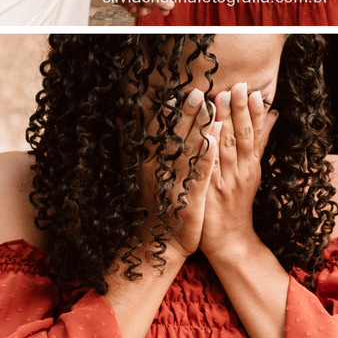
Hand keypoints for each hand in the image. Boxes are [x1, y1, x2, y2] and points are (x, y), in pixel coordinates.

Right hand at [135, 86, 219, 259]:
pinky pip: (198, 173)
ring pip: (187, 151)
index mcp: (146, 163)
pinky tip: (216, 138)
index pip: (156, 133)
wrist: (154, 245)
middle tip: (196, 92)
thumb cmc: (148, 206)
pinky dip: (207, 154)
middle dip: (185, 115)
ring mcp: (173, 185)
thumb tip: (121, 118)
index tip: (175, 94)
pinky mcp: (188, 200)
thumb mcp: (133, 174)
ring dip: (198, 128)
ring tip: (210, 107)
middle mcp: (158, 171)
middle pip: (172, 138)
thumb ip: (129, 145)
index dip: (166, 114)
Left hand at [199, 84, 278, 261]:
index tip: (253, 90)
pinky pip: (208, 168)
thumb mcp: (253, 171)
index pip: (255, 133)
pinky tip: (206, 134)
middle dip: (239, 109)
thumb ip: (260, 143)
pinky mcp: (209, 192)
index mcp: (250, 165)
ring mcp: (225, 182)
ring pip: (225, 148)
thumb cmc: (238, 204)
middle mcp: (240, 171)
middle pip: (241, 136)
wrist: (231, 241)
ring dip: (223, 122)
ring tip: (220, 98)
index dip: (254, 112)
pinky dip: (208, 150)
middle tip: (238, 85)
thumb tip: (273, 114)